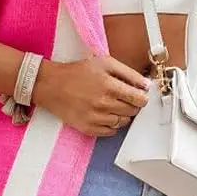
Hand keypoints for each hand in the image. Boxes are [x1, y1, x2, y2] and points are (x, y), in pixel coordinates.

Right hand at [32, 54, 150, 136]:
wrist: (51, 86)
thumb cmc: (76, 72)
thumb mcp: (103, 63)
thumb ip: (128, 73)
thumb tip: (146, 85)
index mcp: (109, 85)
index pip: (138, 98)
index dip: (142, 97)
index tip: (140, 95)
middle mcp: (103, 104)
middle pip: (132, 111)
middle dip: (132, 104)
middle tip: (123, 97)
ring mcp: (95, 118)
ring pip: (123, 122)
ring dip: (122, 114)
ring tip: (112, 104)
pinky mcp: (88, 128)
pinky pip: (110, 132)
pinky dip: (112, 125)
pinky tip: (105, 114)